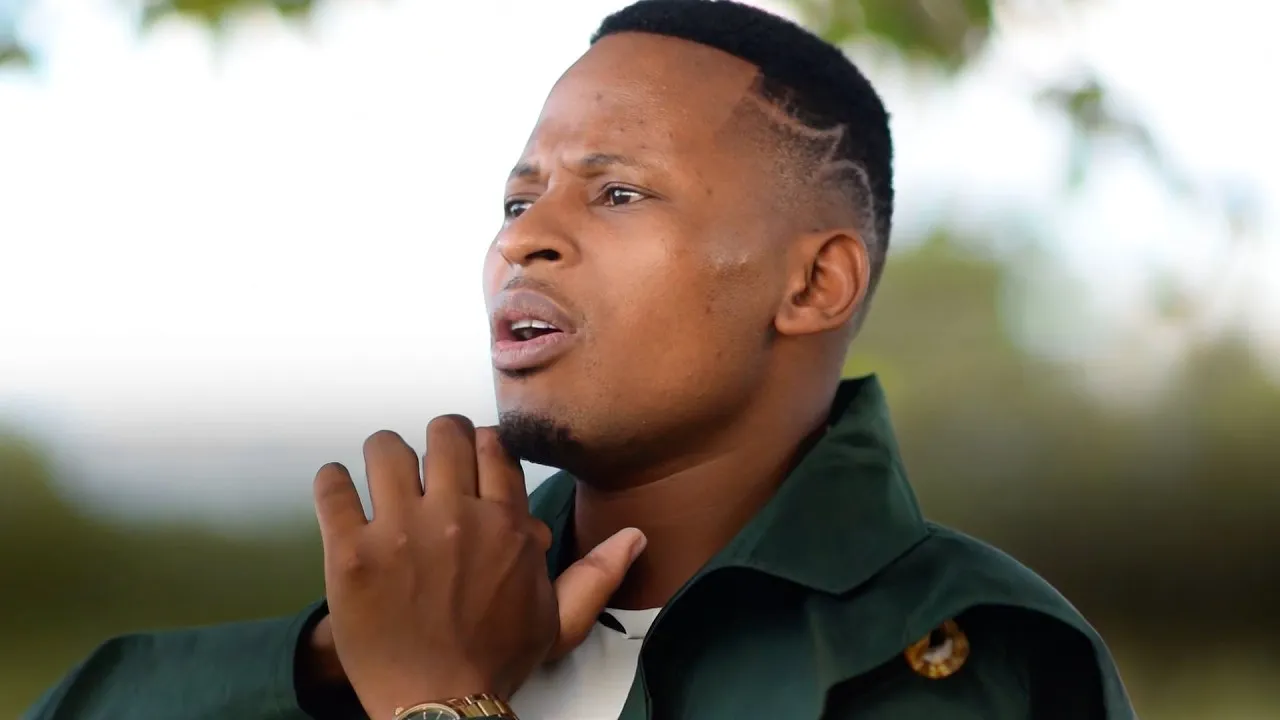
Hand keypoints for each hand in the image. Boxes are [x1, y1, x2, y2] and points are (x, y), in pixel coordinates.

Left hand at [312, 416, 646, 719]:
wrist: (439, 705)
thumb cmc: (494, 663)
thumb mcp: (557, 620)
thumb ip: (595, 573)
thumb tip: (635, 538)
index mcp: (505, 524)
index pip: (492, 446)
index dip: (478, 443)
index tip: (468, 454)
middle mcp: (454, 516)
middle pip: (442, 434)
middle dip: (434, 440)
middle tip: (424, 461)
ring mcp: (398, 531)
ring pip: (384, 449)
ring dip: (382, 456)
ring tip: (380, 476)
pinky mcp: (350, 553)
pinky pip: (332, 488)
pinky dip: (332, 482)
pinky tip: (339, 492)